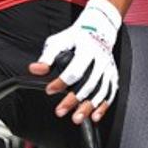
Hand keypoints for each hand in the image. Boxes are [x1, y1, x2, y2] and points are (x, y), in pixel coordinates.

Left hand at [29, 0, 121, 124]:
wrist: (99, 29)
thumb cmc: (77, 37)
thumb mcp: (59, 41)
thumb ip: (47, 56)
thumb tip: (36, 69)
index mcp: (87, 49)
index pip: (74, 70)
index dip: (61, 82)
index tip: (49, 90)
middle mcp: (100, 60)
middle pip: (88, 84)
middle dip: (73, 100)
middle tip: (60, 111)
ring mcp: (108, 69)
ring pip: (100, 92)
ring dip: (88, 107)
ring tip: (76, 118)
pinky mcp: (112, 76)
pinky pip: (110, 94)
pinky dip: (103, 107)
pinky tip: (94, 116)